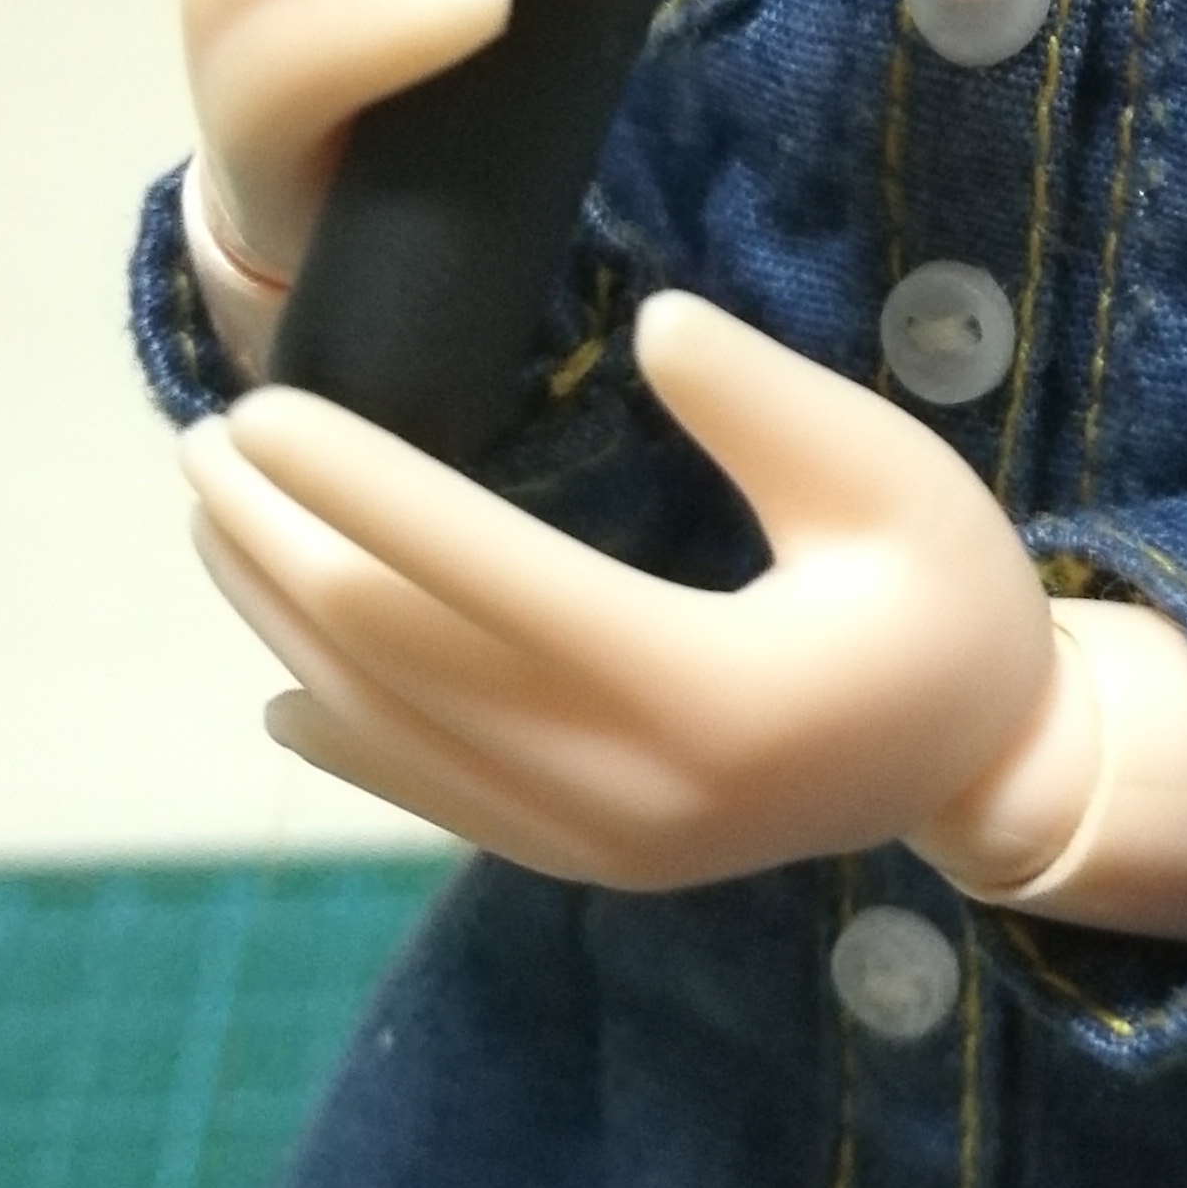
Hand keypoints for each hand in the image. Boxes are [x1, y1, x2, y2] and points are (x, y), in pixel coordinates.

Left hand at [180, 289, 1064, 886]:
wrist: (983, 762)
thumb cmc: (950, 596)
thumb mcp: (893, 477)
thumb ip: (770, 405)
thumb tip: (649, 328)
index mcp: (707, 684)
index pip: (486, 575)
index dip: (363, 489)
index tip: (266, 409)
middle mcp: (633, 784)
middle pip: (406, 660)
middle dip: (286, 547)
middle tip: (203, 445)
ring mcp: (603, 840)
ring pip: (397, 734)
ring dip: (286, 626)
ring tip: (214, 526)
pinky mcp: (593, 859)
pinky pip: (437, 800)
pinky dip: (346, 738)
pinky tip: (278, 684)